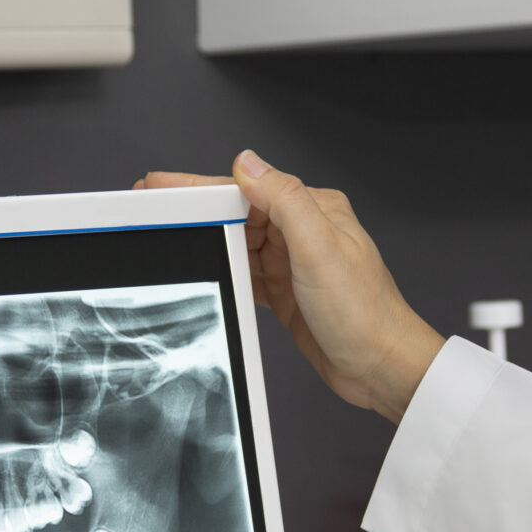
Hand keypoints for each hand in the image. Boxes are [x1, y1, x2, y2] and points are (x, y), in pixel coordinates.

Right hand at [138, 152, 445, 420]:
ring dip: (205, 239)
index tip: (159, 185)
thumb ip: (284, 200)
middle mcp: (303, 231)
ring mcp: (293, 262)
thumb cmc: (363, 312)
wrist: (382, 367)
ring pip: (237, 242)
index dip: (198, 186)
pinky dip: (222, 269)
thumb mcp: (320, 247)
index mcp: (313, 208)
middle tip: (149, 210)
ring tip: (165, 236)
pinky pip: (244, 273)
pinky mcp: (286, 292)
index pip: (246, 188)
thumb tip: (247, 163)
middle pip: (236, 213)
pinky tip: (202, 269)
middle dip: (193, 211)